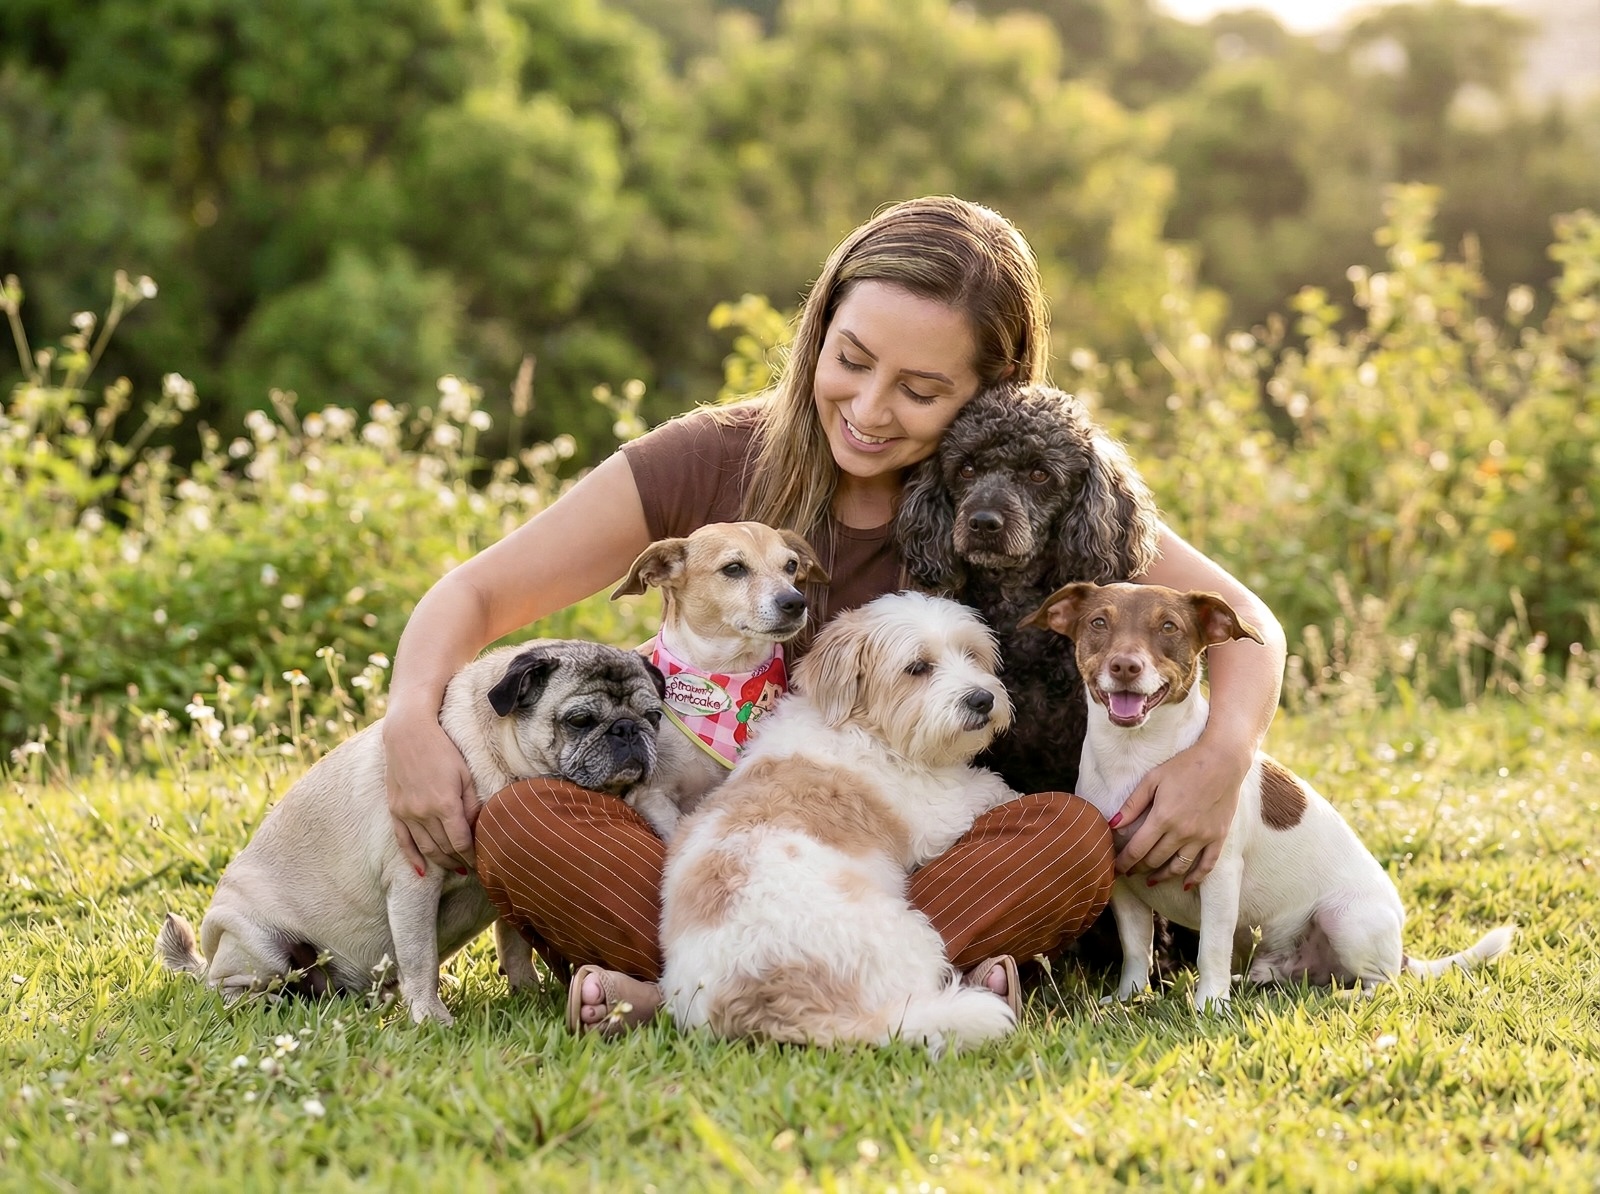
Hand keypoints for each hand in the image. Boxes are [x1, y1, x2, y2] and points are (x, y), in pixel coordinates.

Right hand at [383, 715, 479, 873]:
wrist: (408, 733)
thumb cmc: (443, 750)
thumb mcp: (465, 775)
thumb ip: (472, 805)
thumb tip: (477, 830)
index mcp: (445, 804)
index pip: (461, 842)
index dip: (472, 856)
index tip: (482, 862)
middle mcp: (424, 813)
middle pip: (444, 848)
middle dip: (459, 861)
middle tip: (472, 868)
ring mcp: (406, 813)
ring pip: (426, 849)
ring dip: (441, 862)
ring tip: (455, 869)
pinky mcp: (395, 811)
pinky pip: (403, 842)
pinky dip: (412, 859)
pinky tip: (422, 872)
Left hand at [1109, 738, 1249, 887]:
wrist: (1222, 760)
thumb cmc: (1184, 766)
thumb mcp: (1153, 779)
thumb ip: (1132, 804)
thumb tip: (1112, 824)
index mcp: (1163, 817)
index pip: (1137, 849)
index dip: (1124, 862)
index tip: (1115, 869)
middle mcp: (1182, 832)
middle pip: (1155, 860)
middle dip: (1139, 868)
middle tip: (1130, 871)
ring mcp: (1203, 837)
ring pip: (1178, 867)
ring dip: (1162, 876)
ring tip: (1151, 880)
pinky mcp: (1219, 838)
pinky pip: (1207, 865)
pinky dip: (1195, 878)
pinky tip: (1184, 884)